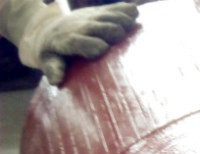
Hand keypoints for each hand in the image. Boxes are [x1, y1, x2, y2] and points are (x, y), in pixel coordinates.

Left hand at [8, 0, 138, 84]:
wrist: (47, 28)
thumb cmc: (52, 52)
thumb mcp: (47, 61)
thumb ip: (52, 68)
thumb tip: (57, 80)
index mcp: (63, 42)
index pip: (74, 41)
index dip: (88, 43)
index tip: (103, 48)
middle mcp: (76, 27)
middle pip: (92, 27)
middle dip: (106, 29)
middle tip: (121, 33)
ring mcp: (86, 18)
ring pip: (102, 16)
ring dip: (117, 18)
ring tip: (131, 20)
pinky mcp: (96, 12)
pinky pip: (110, 10)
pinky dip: (123, 9)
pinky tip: (135, 11)